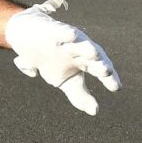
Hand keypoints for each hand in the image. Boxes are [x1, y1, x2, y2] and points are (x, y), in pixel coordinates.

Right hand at [5, 0, 120, 114]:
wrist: (25, 35)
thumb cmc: (49, 59)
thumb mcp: (63, 81)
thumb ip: (79, 96)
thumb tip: (95, 111)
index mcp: (84, 63)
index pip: (100, 71)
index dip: (109, 78)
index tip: (116, 88)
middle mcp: (80, 50)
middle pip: (94, 57)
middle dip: (100, 63)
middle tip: (105, 71)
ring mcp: (67, 41)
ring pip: (81, 43)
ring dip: (87, 48)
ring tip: (93, 54)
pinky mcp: (52, 31)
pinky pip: (61, 31)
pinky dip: (66, 33)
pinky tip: (71, 35)